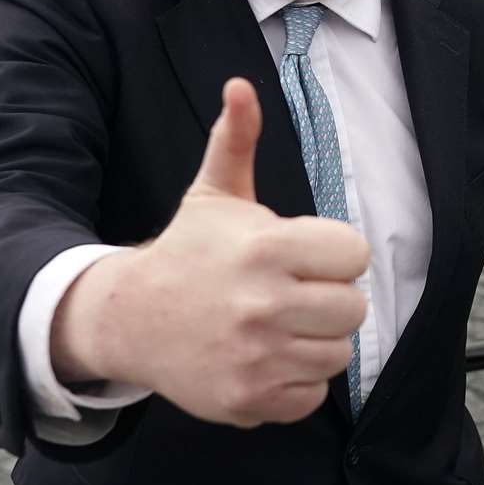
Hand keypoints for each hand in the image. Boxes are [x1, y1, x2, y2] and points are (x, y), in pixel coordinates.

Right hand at [51, 77, 369, 427]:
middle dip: (328, 299)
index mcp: (266, 248)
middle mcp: (263, 304)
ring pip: (337, 354)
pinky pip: (312, 395)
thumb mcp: (213, 194)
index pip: (354, 255)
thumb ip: (236, 140)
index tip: (306, 256)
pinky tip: (266, 358)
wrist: (129, 319)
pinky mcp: (248, 399)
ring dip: (315, 341)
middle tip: (294, 293)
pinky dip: (296, 382)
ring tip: (280, 325)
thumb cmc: (187, 252)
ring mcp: (256, 356)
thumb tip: (240, 85)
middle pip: (354, 308)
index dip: (334, 254)